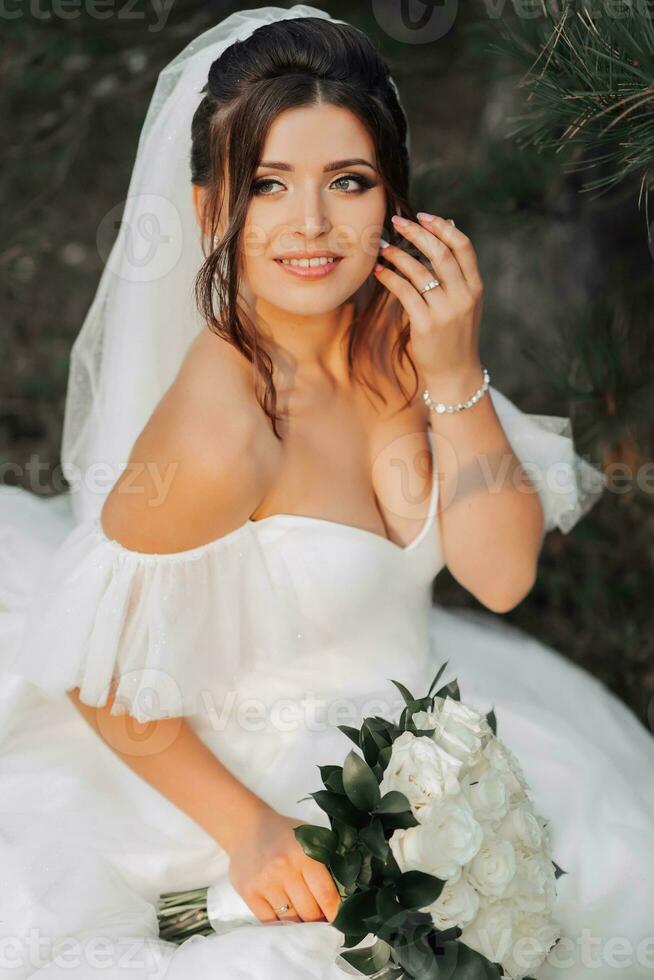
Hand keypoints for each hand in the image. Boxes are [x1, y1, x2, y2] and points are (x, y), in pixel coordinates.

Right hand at [228, 804, 340, 924]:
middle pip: (309, 912)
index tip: (339, 920)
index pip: (326, 894)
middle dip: (317, 919)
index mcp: (305, 854)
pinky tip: (285, 918)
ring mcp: (265, 882)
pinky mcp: (248, 892)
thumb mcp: (309, 837)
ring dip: (299, 923)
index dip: (335, 912)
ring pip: (290, 920)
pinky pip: (269, 921)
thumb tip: (344, 892)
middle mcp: (285, 869)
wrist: (247, 827)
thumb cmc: (284, 834)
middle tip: (321, 919)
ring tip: (303, 919)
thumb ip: (327, 860)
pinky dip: (279, 924)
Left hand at [373, 213, 483, 388]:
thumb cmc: (456, 334)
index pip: (464, 246)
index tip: (423, 216)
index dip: (443, 227)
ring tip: (382, 246)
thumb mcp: (465, 302)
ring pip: (420, 272)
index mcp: (475, 287)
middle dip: (417, 233)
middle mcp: (464, 297)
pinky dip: (390, 277)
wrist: (456, 372)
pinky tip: (379, 270)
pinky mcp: (426, 325)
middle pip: (441, 253)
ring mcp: (445, 311)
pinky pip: (404, 293)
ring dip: (398, 255)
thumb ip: (456, 272)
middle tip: (396, 221)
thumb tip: (444, 230)